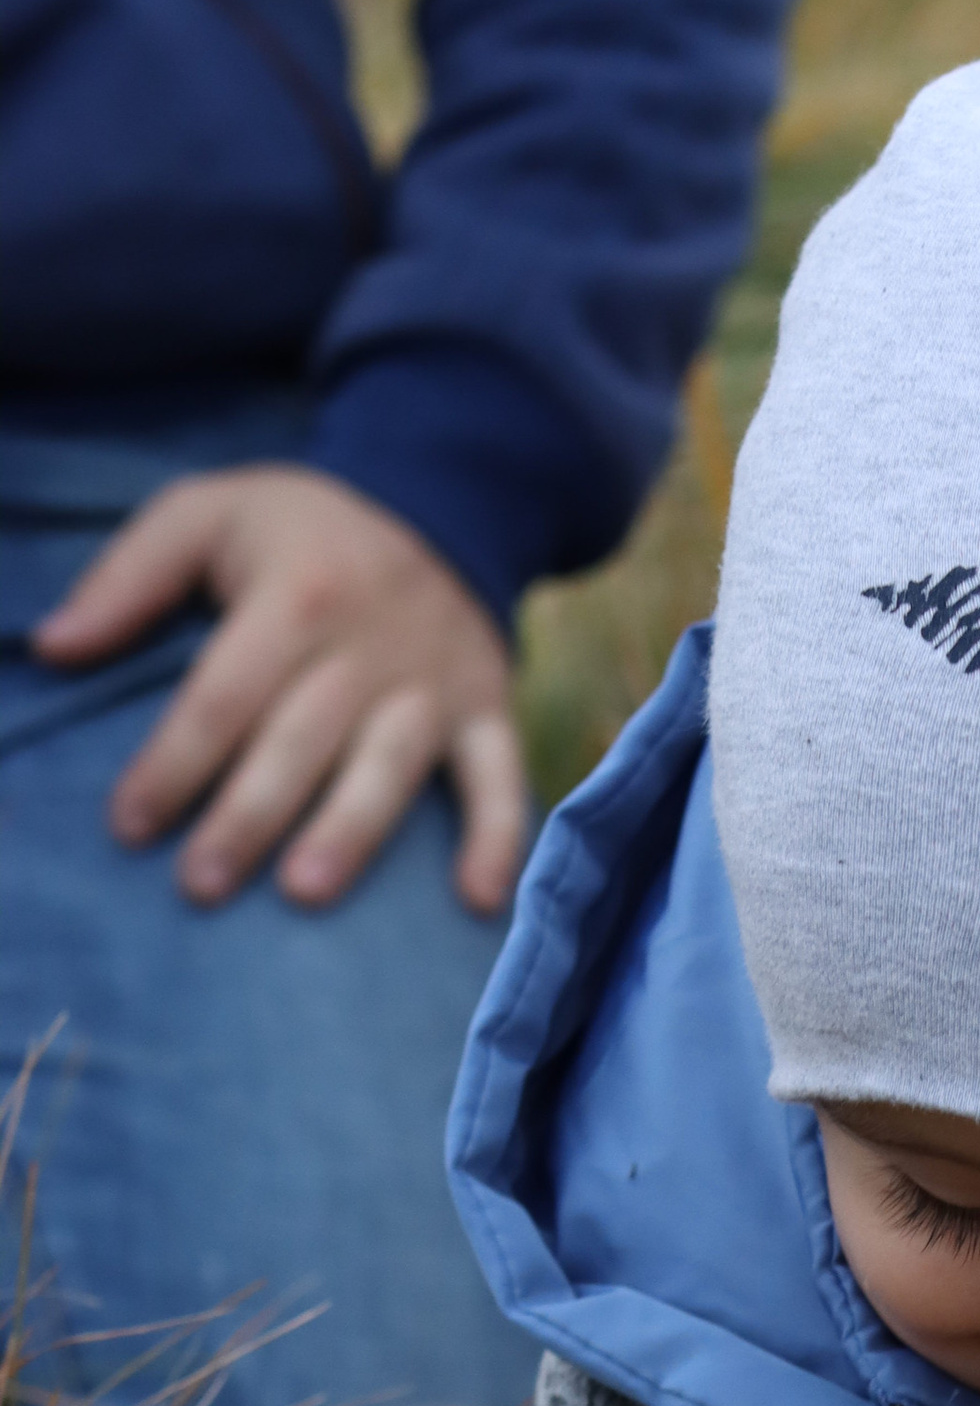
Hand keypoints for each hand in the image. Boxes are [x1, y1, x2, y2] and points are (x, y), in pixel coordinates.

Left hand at [33, 464, 526, 911]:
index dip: (174, 762)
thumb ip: (128, 577)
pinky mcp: (488, 708)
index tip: (130, 825)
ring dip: (350, 831)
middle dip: (248, 815)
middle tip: (200, 884)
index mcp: (298, 591)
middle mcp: (372, 642)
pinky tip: (477, 901)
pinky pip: (500, 776)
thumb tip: (52, 646)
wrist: (436, 504)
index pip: (225, 693)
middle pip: (301, 740)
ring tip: (304, 891)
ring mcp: (436, 682)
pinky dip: (498, 838)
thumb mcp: (204, 513)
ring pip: (390, 766)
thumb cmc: (300, 530)